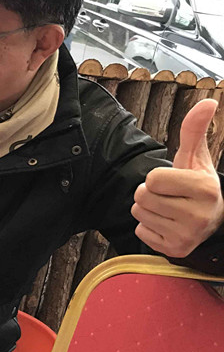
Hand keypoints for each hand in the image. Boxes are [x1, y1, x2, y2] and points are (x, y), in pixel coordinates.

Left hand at [132, 98, 223, 256]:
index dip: (157, 177)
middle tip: (169, 195)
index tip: (173, 181)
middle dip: (150, 192)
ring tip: (168, 208)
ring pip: (139, 213)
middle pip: (142, 197)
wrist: (211, 220)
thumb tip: (209, 101)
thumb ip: (194, 130)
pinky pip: (141, 231)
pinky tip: (167, 223)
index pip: (153, 179)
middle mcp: (199, 215)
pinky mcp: (174, 250)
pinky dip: (149, 227)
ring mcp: (187, 236)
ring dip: (148, 209)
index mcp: (205, 189)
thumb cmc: (197, 184)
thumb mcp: (195, 157)